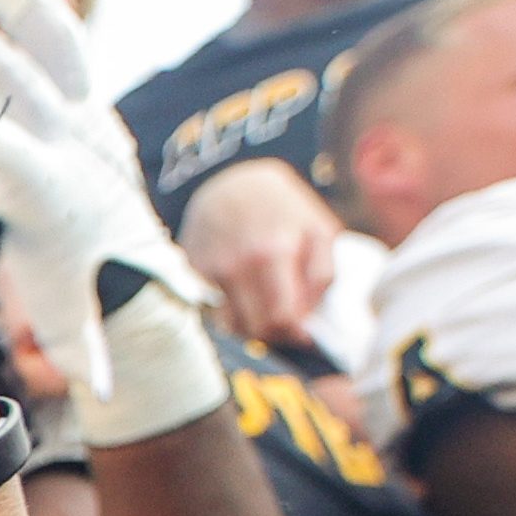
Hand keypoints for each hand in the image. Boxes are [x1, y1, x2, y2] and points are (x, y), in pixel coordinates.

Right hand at [0, 0, 209, 433]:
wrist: (132, 247)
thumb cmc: (81, 281)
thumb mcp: (71, 317)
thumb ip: (83, 348)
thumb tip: (106, 391)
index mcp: (56, 190)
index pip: (10, 154)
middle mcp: (72, 137)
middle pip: (24, 87)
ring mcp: (78, 106)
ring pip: (49, 46)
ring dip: (16, 4)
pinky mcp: (76, 87)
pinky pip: (56, 32)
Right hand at [177, 158, 349, 352]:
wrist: (232, 183)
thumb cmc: (283, 208)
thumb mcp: (320, 230)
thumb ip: (323, 275)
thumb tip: (308, 318)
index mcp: (275, 253)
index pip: (282, 318)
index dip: (295, 332)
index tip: (301, 332)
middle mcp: (238, 264)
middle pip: (257, 328)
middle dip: (276, 333)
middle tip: (285, 324)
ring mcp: (211, 268)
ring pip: (232, 327)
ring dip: (251, 327)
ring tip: (264, 311)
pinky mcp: (193, 272)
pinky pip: (213, 313)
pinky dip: (230, 314)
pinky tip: (243, 299)